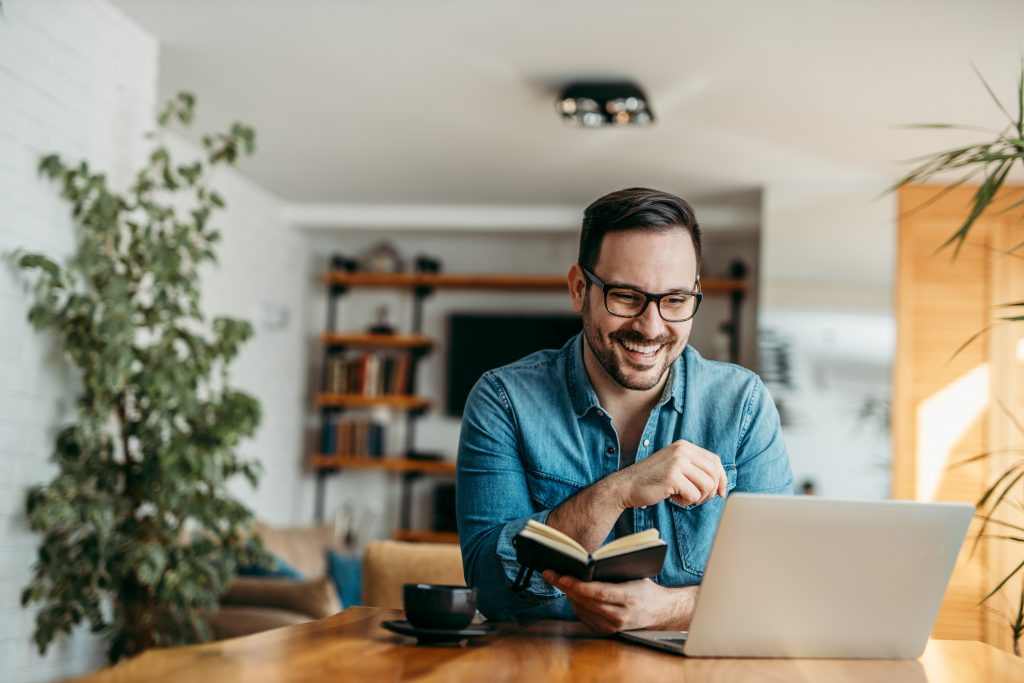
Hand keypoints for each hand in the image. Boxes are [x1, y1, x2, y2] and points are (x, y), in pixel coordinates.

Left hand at [542, 570, 695, 633]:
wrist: (660, 612)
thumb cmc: (644, 588)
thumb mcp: (634, 575)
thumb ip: (613, 572)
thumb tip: (586, 562)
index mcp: (629, 599)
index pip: (598, 593)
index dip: (578, 586)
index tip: (561, 576)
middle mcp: (620, 616)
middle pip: (586, 602)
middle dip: (565, 587)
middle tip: (549, 574)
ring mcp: (613, 627)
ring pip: (583, 610)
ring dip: (568, 595)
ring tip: (557, 579)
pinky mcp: (607, 633)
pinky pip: (585, 617)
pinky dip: (576, 604)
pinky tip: (571, 593)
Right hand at [613, 439, 726, 508]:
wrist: (626, 486)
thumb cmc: (652, 480)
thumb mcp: (675, 466)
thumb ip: (695, 468)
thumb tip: (722, 484)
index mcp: (684, 446)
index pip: (715, 461)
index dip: (722, 478)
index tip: (720, 492)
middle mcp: (682, 450)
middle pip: (714, 473)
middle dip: (710, 491)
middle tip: (697, 498)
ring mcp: (678, 462)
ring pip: (708, 485)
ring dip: (698, 497)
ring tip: (682, 496)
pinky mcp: (673, 476)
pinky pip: (694, 495)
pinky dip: (686, 501)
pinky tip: (672, 497)